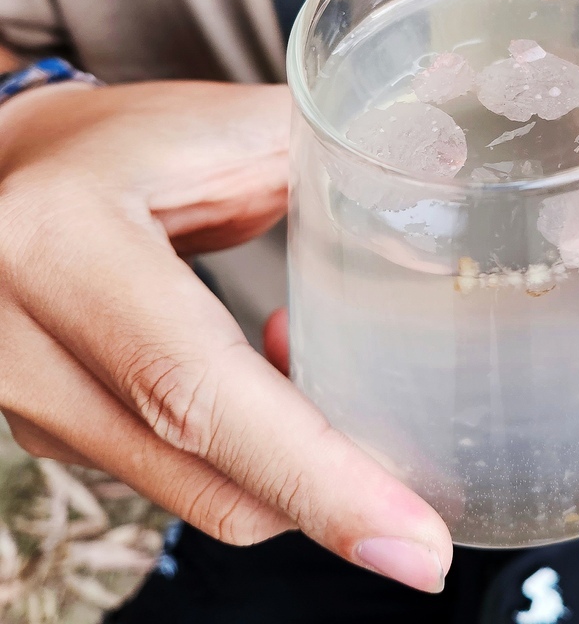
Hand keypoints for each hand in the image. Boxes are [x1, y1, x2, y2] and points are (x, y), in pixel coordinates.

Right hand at [0, 81, 449, 592]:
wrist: (8, 171)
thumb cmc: (116, 143)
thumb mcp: (217, 126)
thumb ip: (325, 148)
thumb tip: (444, 162)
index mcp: (66, 244)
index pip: (198, 386)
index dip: (315, 473)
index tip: (415, 542)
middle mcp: (21, 341)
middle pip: (199, 472)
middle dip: (328, 508)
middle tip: (423, 520)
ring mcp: (24, 401)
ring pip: (187, 490)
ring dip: (288, 468)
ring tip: (334, 381)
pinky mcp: (46, 431)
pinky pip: (167, 475)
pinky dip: (244, 458)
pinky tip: (275, 389)